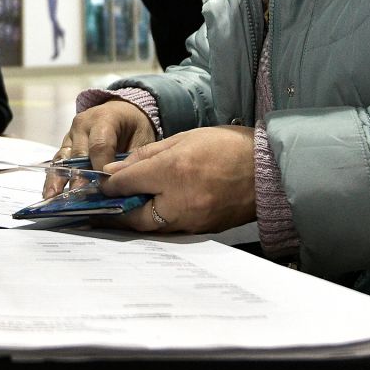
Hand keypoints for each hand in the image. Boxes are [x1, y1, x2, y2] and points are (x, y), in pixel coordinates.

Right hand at [48, 98, 157, 195]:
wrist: (123, 112)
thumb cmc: (135, 127)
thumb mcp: (143, 139)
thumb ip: (134, 161)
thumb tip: (126, 187)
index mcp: (104, 118)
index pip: (100, 145)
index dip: (101, 168)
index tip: (106, 188)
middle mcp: (83, 125)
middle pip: (78, 155)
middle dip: (78, 179)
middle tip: (78, 200)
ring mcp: (71, 134)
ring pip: (63, 158)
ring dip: (58, 179)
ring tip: (52, 198)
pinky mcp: (66, 145)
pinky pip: (59, 162)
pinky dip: (55, 178)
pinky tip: (51, 194)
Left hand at [98, 126, 256, 232]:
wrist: (269, 168)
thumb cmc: (226, 146)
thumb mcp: (183, 140)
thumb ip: (146, 156)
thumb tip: (116, 170)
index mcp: (174, 171)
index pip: (127, 183)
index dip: (109, 185)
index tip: (100, 185)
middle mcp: (181, 200)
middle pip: (135, 216)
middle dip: (117, 212)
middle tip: (103, 208)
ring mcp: (194, 220)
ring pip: (153, 225)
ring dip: (136, 218)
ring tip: (125, 208)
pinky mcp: (204, 230)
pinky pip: (173, 228)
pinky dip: (159, 221)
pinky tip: (153, 211)